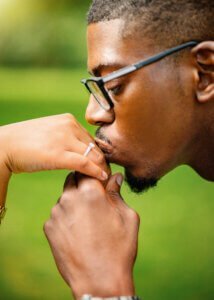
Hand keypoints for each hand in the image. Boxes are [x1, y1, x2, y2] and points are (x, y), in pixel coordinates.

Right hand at [0, 114, 108, 179]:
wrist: (4, 145)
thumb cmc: (26, 142)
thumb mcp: (51, 134)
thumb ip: (67, 138)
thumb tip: (81, 152)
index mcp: (68, 120)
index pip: (91, 139)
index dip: (98, 154)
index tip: (102, 166)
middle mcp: (69, 125)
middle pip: (95, 147)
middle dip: (102, 162)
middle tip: (106, 174)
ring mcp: (64, 138)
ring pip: (93, 155)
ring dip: (101, 168)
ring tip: (103, 179)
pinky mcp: (59, 153)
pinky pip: (85, 163)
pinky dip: (96, 171)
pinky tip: (101, 177)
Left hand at [44, 173, 139, 298]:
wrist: (99, 281)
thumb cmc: (119, 248)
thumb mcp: (127, 217)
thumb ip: (117, 193)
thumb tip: (115, 177)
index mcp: (91, 192)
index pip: (87, 168)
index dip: (94, 171)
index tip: (100, 178)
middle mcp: (70, 198)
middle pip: (73, 179)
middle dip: (82, 182)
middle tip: (94, 197)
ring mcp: (57, 213)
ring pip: (65, 196)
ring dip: (74, 200)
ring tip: (87, 219)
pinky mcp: (49, 227)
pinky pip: (58, 214)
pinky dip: (67, 216)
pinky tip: (78, 231)